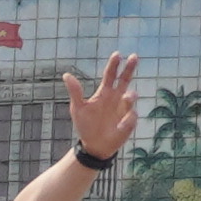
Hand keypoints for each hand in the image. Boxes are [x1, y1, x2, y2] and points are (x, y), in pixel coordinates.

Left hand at [59, 49, 141, 163]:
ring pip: (130, 98)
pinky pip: (131, 118)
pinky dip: (127, 120)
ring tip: (128, 97)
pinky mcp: (129, 122)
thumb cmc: (85, 125)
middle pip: (125, 80)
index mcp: (104, 92)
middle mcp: (116, 97)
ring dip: (130, 96)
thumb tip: (66, 75)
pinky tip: (119, 126)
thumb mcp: (77, 108)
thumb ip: (75, 92)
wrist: (93, 145)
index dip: (114, 65)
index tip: (117, 54)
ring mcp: (124, 109)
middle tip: (134, 56)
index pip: (110, 75)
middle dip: (129, 68)